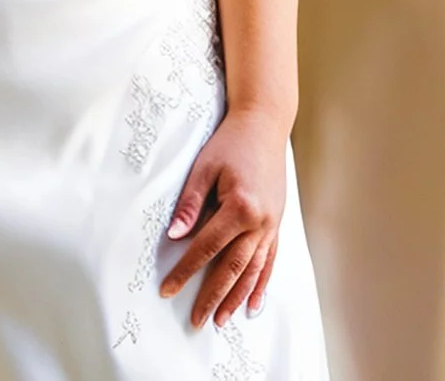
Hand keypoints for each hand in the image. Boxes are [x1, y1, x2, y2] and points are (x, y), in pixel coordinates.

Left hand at [158, 105, 287, 327]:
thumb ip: (190, 203)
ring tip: (222, 320)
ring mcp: (272, 224)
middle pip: (232, 268)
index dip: (185, 270)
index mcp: (240, 207)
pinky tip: (253, 303)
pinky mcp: (276, 222)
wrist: (264, 124)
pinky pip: (270, 260)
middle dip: (213, 296)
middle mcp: (260, 221)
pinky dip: (262, 283)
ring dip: (237, 297)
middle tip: (197, 320)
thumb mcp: (204, 167)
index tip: (168, 289)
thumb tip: (174, 236)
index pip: (206, 248)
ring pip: (253, 270)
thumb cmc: (231, 142)